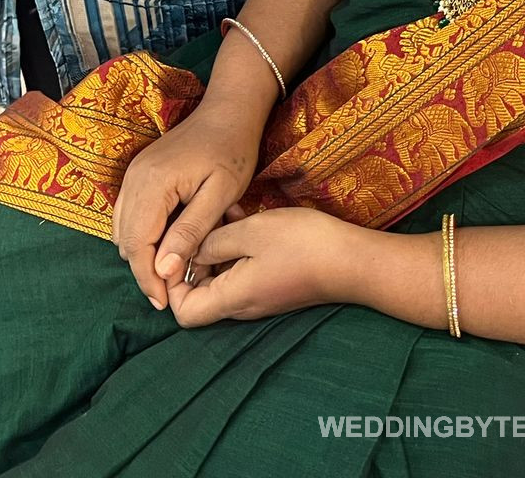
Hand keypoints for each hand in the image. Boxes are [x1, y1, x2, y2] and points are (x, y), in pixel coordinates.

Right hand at [112, 107, 260, 309]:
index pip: (137, 245)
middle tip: (171, 291)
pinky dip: (143, 235)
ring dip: (143, 254)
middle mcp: (134, 179)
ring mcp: (133, 174)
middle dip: (144, 270)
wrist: (229, 110)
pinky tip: (168, 243)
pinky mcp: (139, 173)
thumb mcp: (221, 193)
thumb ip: (191, 231)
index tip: (165, 304)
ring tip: (172, 270)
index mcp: (152, 183)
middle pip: (125, 240)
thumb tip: (164, 271)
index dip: (148, 279)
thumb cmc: (232, 149)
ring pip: (123, 230)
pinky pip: (130, 214)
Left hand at [167, 206, 361, 327]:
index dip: (172, 283)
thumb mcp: (251, 232)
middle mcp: (242, 305)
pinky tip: (247, 218)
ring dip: (218, 248)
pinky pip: (243, 272)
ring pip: (222, 278)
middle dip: (195, 258)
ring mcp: (260, 297)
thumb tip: (190, 250)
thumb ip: (214, 242)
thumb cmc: (301, 245)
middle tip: (202, 223)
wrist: (352, 260)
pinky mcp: (274, 285)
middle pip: (200, 295)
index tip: (178, 248)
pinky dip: (237, 248)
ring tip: (226, 213)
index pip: (183, 312)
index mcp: (232, 298)